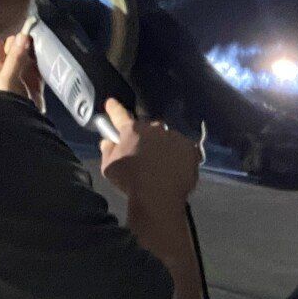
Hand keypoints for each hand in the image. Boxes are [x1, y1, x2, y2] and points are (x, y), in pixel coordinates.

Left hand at [0, 31, 43, 109]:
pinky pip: (40, 70)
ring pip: (29, 58)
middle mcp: (8, 69)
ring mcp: (22, 77)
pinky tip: (49, 58)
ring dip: (35, 52)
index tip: (19, 31)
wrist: (17, 124)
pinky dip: (44, 64)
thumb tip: (23, 35)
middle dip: (24, 42)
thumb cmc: (3, 100)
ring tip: (43, 44)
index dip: (6, 37)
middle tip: (35, 36)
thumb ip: (15, 57)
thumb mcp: (7, 76)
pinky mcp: (35, 85)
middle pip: (15, 49)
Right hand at [99, 99, 199, 213]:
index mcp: (132, 130)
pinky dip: (180, 156)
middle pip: (149, 129)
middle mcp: (154, 128)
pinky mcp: (190, 149)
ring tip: (163, 166)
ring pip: (168, 138)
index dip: (114, 109)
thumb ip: (108, 151)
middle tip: (145, 154)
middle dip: (146, 138)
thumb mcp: (109, 167)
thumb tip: (107, 142)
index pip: (120, 115)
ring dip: (165, 147)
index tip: (111, 103)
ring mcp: (174, 137)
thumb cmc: (130, 181)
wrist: (158, 196)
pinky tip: (176, 169)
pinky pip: (184, 150)